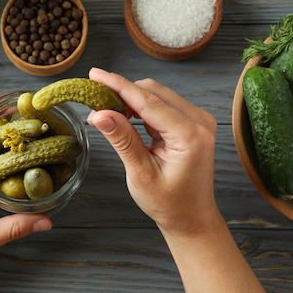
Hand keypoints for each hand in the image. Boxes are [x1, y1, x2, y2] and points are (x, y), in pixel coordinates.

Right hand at [86, 68, 219, 236]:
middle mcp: (199, 122)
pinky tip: (123, 116)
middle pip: (153, 92)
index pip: (148, 101)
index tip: (95, 74)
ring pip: (156, 95)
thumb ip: (122, 140)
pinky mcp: (191, 123)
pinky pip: (161, 105)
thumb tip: (98, 113)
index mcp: (190, 135)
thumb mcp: (140, 174)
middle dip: (121, 91)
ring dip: (129, 99)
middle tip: (93, 99)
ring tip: (105, 110)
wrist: (192, 218)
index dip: (118, 85)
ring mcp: (197, 120)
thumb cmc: (169, 203)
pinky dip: (139, 107)